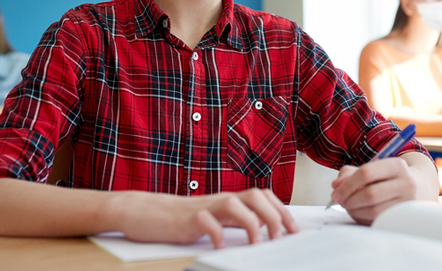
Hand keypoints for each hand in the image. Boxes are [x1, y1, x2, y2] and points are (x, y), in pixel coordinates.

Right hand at [113, 188, 298, 247]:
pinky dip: (216, 233)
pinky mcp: (186, 218)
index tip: (294, 229)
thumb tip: (263, 230)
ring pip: (234, 203)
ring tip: (256, 243)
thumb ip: (235, 221)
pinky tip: (220, 246)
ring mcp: (204, 207)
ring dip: (251, 222)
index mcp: (229, 201)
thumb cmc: (182, 219)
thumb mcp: (215, 219)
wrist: (147, 212)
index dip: (281, 210)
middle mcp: (220, 200)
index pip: (263, 196)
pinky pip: (205, 221)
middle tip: (279, 237)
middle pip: (255, 195)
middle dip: (273, 215)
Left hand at [329, 152, 437, 224]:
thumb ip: (351, 173)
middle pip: (370, 194)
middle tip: (339, 201)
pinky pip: (379, 221)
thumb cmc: (389, 177)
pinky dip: (363, 218)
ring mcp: (408, 202)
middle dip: (349, 199)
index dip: (347, 184)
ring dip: (354, 211)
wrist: (420, 188)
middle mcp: (406, 183)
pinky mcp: (405, 218)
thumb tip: (336, 185)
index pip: (366, 173)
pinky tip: (359, 213)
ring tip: (348, 206)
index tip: (335, 192)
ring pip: (374, 210)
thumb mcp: (374, 168)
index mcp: (397, 165)